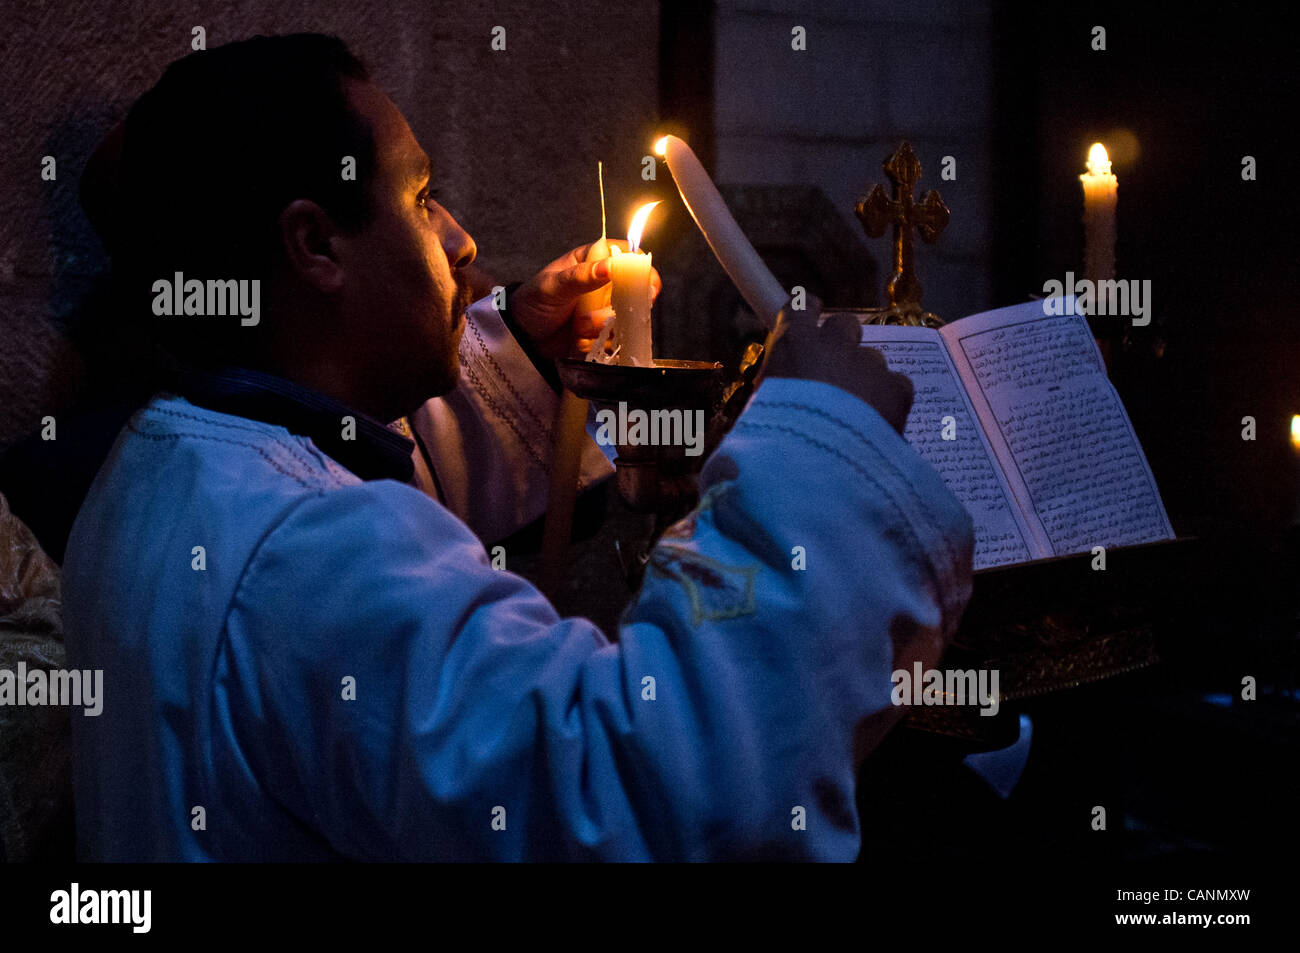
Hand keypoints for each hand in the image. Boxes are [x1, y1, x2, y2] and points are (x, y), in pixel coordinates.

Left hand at [510, 242, 661, 359]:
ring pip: (626, 317)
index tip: (647, 286)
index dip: (641, 269)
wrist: (522, 337)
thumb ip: (581, 276)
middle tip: (609, 314)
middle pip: (635, 290)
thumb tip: (610, 266)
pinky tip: (580, 339)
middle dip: (624, 305)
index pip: (627, 256)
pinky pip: (615, 339)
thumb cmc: (533, 301)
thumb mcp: (553, 286)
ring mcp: (605, 308)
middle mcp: (604, 283)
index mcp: (593, 260)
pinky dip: (599, 342)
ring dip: (603, 326)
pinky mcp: (603, 332)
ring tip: (578, 326)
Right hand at [762, 295, 913, 433]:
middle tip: (834, 375)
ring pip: (872, 361)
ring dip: (865, 379)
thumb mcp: (758, 409)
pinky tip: (877, 425)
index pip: (800, 306)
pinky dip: (889, 401)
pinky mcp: (897, 389)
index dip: (805, 312)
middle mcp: (834, 344)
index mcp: (793, 343)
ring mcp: (869, 364)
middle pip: (845, 325)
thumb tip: (778, 395)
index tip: (807, 319)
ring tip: (856, 415)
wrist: (815, 465)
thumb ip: (773, 390)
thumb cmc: (774, 438)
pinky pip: (896, 386)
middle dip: (841, 345)